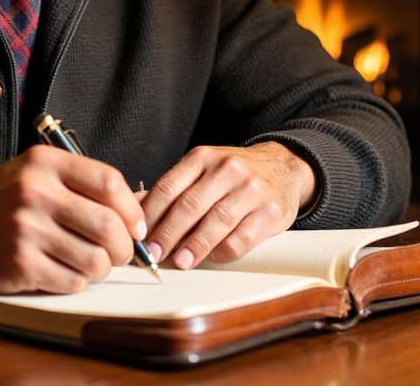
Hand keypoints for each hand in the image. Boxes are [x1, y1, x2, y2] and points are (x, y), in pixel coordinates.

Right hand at [0, 145, 146, 293]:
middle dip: (125, 246)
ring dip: (102, 268)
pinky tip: (65, 270)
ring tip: (91, 262)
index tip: (135, 225)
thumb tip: (136, 209)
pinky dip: (78, 281)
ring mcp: (27, 230)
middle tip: (121, 252)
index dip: (132, 209)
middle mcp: (36, 192)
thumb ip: (80, 183)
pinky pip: (73, 282)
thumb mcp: (35, 172)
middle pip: (109, 225)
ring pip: (95, 259)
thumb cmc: (0, 200)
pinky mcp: (21, 265)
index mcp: (44, 163)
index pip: (109, 182)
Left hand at [141, 142, 316, 268]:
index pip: (169, 186)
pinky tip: (212, 257)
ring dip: (195, 245)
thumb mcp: (202, 170)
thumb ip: (172, 189)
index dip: (151, 214)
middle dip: (168, 233)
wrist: (282, 167)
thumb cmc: (232, 175)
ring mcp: (251, 189)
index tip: (139, 236)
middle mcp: (227, 169)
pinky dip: (224, 251)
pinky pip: (243, 237)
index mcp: (203, 157)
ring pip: (216, 221)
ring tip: (181, 262)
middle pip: (190, 205)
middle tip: (154, 254)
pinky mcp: (271, 211)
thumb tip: (136, 209)